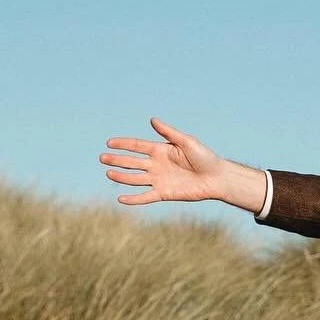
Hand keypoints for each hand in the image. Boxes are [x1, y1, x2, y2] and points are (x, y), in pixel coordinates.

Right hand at [99, 119, 264, 211]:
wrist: (216, 178)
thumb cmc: (204, 157)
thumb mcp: (186, 141)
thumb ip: (168, 132)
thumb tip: (152, 120)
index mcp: (161, 150)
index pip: (137, 146)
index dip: (123, 144)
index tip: (109, 143)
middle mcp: (157, 165)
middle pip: (132, 162)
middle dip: (117, 160)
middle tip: (102, 158)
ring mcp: (159, 179)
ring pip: (135, 178)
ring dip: (122, 177)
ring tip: (108, 173)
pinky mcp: (164, 193)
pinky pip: (145, 197)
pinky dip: (134, 199)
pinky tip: (121, 199)